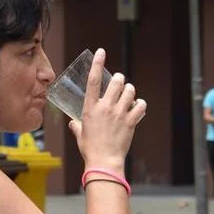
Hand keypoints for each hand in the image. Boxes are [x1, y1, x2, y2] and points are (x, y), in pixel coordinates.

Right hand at [69, 48, 146, 169]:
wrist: (104, 161)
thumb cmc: (90, 149)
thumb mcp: (80, 134)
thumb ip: (76, 125)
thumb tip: (73, 122)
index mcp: (90, 108)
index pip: (93, 80)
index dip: (97, 63)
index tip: (101, 52)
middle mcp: (105, 107)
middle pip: (116, 81)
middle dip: (119, 79)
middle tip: (119, 83)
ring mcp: (119, 113)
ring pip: (130, 91)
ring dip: (130, 91)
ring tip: (128, 96)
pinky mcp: (131, 121)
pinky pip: (140, 105)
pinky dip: (140, 105)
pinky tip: (137, 108)